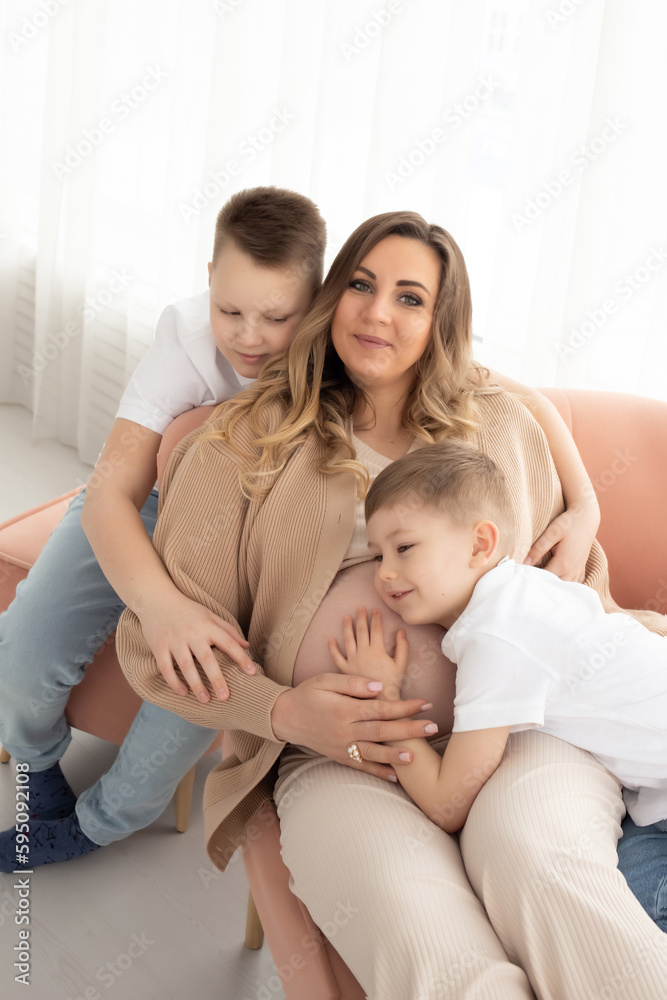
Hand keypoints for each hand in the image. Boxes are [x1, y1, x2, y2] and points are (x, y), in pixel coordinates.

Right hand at [137, 590, 256, 701]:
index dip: (241, 658)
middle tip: (225, 697)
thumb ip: (228, 630)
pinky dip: (174, 682)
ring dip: (196, 684)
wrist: (157, 599)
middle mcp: (192, 633)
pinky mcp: (158, 647)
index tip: (252, 673)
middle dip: (217, 679)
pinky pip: (166, 668)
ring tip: (205, 700)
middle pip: (207, 659)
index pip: (228, 643)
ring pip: (186, 666)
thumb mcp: (210, 615)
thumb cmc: (188, 610)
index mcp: (207, 626)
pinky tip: (183, 693)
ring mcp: (174, 640)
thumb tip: (247, 646)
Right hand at [270, 672, 436, 781]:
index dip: (404, 706)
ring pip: (373, 753)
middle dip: (408, 729)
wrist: (284, 717)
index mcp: (344, 709)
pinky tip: (395, 776)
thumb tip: (379, 686)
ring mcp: (342, 747)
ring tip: (415, 756)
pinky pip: (361, 766)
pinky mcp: (339, 756)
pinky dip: (378, 772)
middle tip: (432, 727)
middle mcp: (345, 731)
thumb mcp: (326, 680)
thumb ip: (352, 682)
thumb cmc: (307, 694)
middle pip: (382, 731)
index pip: (380, 708)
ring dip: (395, 755)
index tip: (424, 703)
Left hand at [328, 607, 407, 698]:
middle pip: (361, 631)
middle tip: (360, 608)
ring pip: (348, 640)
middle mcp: (363, 653)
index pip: (376, 629)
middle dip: (361, 618)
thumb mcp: (402, 665)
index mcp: (377, 651)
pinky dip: (332, 648)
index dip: (376, 618)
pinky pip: (336, 657)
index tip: (376, 609)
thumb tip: (401, 631)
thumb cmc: (392, 684)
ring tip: (346, 617)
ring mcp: (352, 661)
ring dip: (347, 627)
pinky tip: (330, 640)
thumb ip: (402, 647)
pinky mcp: (345, 670)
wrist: (381, 702)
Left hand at [524, 502, 598, 582]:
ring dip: (552, 586)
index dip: (532, 579)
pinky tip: (554, 583)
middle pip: (554, 586)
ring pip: (564, 587)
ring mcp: (578, 570)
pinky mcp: (580, 568)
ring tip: (539, 581)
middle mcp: (572, 570)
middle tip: (527, 580)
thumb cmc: (569, 523)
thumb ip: (538, 548)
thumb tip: (525, 563)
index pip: (544, 579)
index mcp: (564, 563)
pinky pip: (573, 584)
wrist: (587, 517)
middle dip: (541, 585)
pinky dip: (563, 585)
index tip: (521, 576)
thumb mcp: (552, 532)